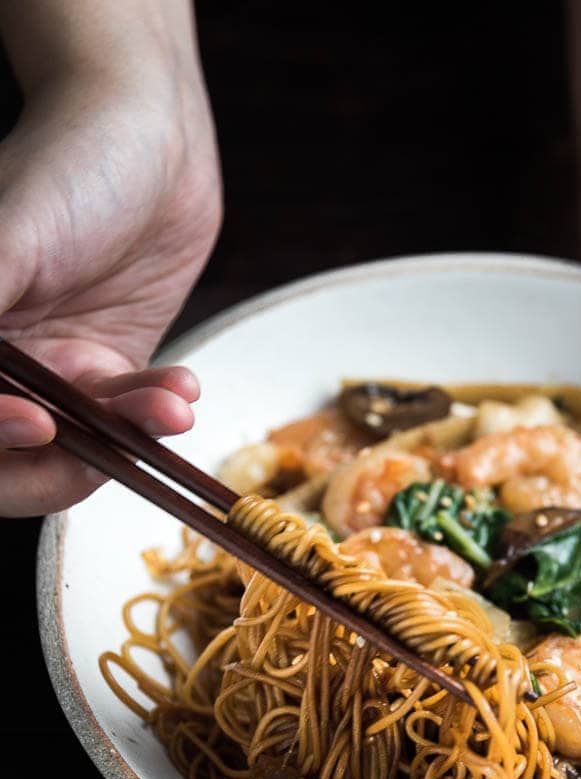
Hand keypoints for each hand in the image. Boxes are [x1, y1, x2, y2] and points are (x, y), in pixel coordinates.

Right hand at [0, 59, 221, 514]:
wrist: (150, 135)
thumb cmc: (68, 163)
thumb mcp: (9, 238)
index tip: (37, 422)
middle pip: (13, 459)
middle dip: (66, 462)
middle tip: (112, 445)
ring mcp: (51, 372)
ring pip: (79, 444)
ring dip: (126, 433)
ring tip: (173, 404)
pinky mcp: (107, 371)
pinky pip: (125, 417)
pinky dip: (155, 412)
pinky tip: (182, 390)